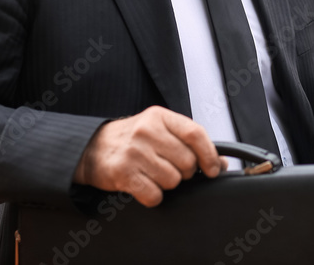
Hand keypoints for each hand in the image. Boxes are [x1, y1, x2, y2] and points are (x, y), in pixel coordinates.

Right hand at [73, 106, 226, 206]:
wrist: (92, 147)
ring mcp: (134, 152)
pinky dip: (153, 196)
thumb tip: (221, 163)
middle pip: (187, 162)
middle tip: (171, 168)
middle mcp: (147, 131)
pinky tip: (144, 185)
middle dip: (185, 172)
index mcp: (160, 116)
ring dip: (167, 184)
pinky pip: (154, 195)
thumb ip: (188, 141)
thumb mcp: (159, 129)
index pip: (195, 134)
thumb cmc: (131, 138)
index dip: (210, 155)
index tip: (214, 168)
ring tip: (153, 174)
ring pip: (172, 181)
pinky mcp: (123, 173)